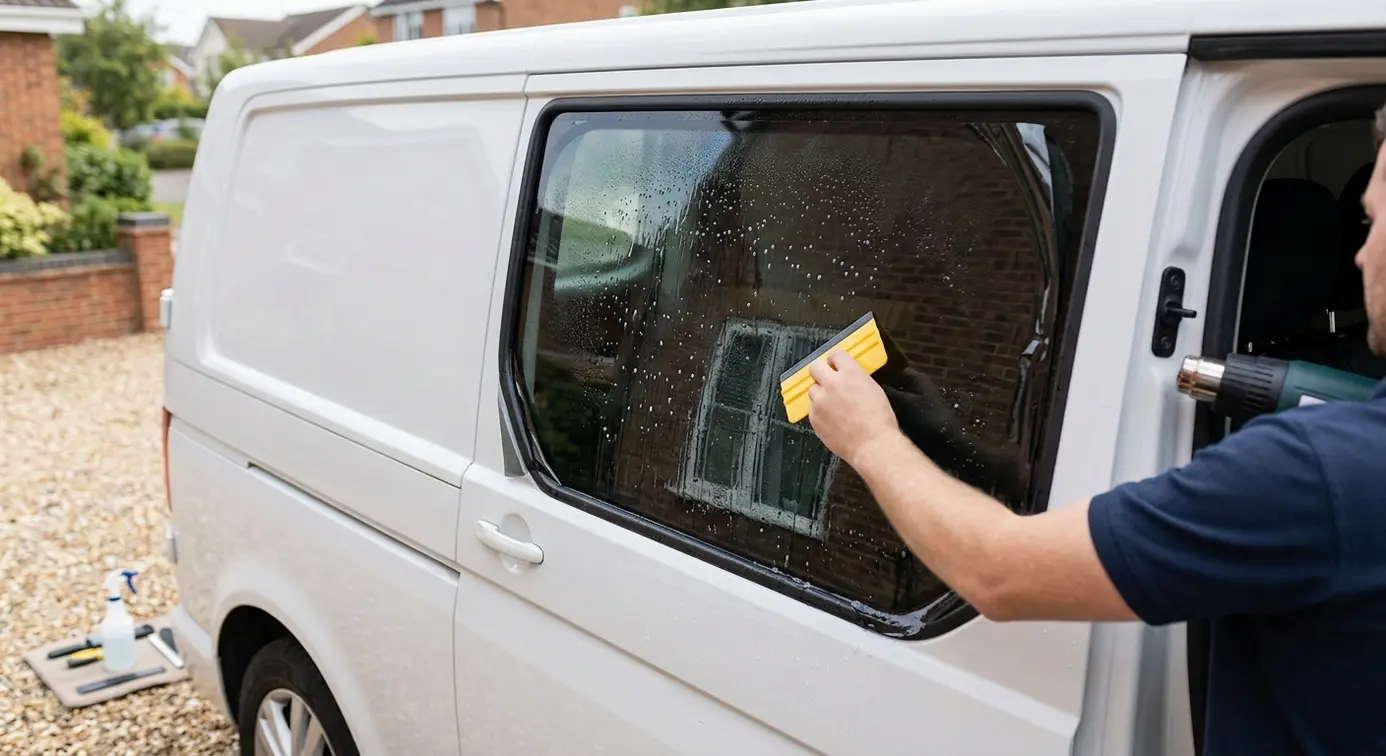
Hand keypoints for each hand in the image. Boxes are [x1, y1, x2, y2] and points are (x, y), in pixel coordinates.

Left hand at [807, 350, 901, 468]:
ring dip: (820, 394)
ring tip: (833, 406)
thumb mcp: (873, 390)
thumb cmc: (879, 420)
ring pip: (812, 390)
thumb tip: (847, 378)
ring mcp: (820, 401)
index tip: (835, 365)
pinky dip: (820, 412)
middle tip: (827, 380)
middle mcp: (832, 383)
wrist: (872, 445)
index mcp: (851, 373)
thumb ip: (856, 379)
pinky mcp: (814, 417)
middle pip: (815, 367)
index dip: (835, 360)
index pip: (835, 354)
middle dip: (821, 372)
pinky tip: (833, 420)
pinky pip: (813, 409)